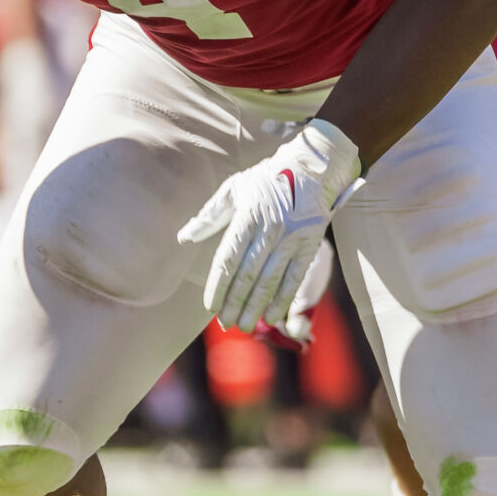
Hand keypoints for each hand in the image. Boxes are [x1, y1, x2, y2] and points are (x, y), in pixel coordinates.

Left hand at [178, 120, 359, 334]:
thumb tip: (184, 237)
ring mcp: (291, 240)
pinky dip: (283, 299)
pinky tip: (272, 316)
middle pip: (247, 275)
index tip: (210, 306)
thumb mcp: (235, 188)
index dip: (218, 286)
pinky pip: (294, 279)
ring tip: (244, 326)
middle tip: (225, 324)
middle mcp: (269, 230)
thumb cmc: (267, 179)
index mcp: (247, 216)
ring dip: (256, 307)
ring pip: (270, 281)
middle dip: (234, 303)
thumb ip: (210, 215)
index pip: (228, 259)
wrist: (312, 169)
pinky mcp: (308, 246)